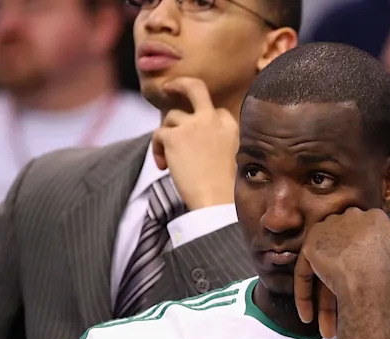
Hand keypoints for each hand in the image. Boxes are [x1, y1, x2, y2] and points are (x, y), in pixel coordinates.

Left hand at [151, 77, 237, 209]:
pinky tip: (163, 167)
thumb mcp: (233, 160)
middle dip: (180, 84)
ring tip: (169, 160)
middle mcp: (213, 120)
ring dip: (167, 137)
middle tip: (169, 88)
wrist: (219, 202)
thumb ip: (218, 143)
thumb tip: (198, 142)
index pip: (215, 110)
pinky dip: (156, 150)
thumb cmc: (227, 190)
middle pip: (195, 87)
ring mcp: (193, 125)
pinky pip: (158, 135)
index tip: (198, 134)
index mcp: (232, 126)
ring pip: (171, 118)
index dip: (204, 119)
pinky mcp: (174, 136)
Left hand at [293, 208, 389, 336]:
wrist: (369, 276)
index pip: (361, 234)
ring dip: (322, 297)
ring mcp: (325, 231)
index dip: (363, 257)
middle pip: (342, 248)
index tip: (365, 278)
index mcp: (369, 215)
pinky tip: (307, 318)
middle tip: (347, 304)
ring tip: (326, 326)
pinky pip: (304, 273)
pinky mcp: (310, 248)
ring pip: (323, 264)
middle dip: (343, 276)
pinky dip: (304, 296)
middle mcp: (345, 216)